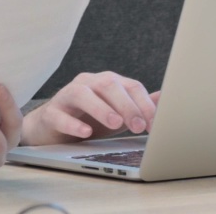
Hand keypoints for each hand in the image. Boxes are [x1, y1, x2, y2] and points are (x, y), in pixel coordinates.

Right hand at [20, 71, 158, 145]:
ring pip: (82, 94)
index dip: (144, 104)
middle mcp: (87, 84)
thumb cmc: (88, 119)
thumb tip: (165, 99)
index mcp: (107, 83)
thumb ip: (139, 106)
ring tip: (115, 124)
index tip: (154, 124)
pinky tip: (86, 133)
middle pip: (108, 85)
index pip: (130, 86)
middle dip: (126, 105)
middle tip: (138, 126)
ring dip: (101, 108)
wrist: (52, 128)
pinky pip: (59, 115)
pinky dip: (73, 123)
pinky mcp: (50, 112)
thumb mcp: (118, 114)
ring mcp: (66, 96)